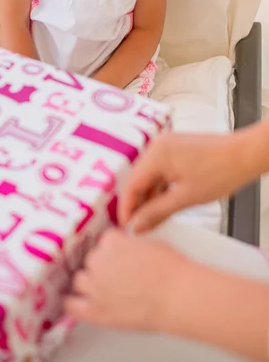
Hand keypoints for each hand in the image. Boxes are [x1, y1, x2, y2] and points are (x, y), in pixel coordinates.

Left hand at [65, 228, 189, 331]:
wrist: (176, 295)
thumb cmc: (171, 271)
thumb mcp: (149, 244)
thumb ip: (131, 245)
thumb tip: (129, 250)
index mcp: (112, 242)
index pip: (104, 241)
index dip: (112, 250)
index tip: (116, 257)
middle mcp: (98, 261)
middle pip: (91, 260)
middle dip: (101, 267)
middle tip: (115, 275)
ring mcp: (95, 286)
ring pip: (80, 280)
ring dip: (89, 283)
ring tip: (101, 289)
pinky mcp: (96, 310)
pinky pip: (72, 306)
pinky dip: (72, 304)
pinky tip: (74, 304)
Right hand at [119, 130, 255, 232]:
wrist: (246, 155)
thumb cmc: (222, 171)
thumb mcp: (186, 197)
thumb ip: (157, 212)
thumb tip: (137, 225)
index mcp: (156, 154)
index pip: (131, 185)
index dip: (127, 209)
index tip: (127, 227)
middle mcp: (158, 146)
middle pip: (139, 180)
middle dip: (138, 204)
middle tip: (139, 227)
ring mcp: (167, 147)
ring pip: (150, 177)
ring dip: (150, 197)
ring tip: (153, 220)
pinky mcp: (176, 150)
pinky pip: (161, 171)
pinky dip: (161, 188)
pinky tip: (164, 205)